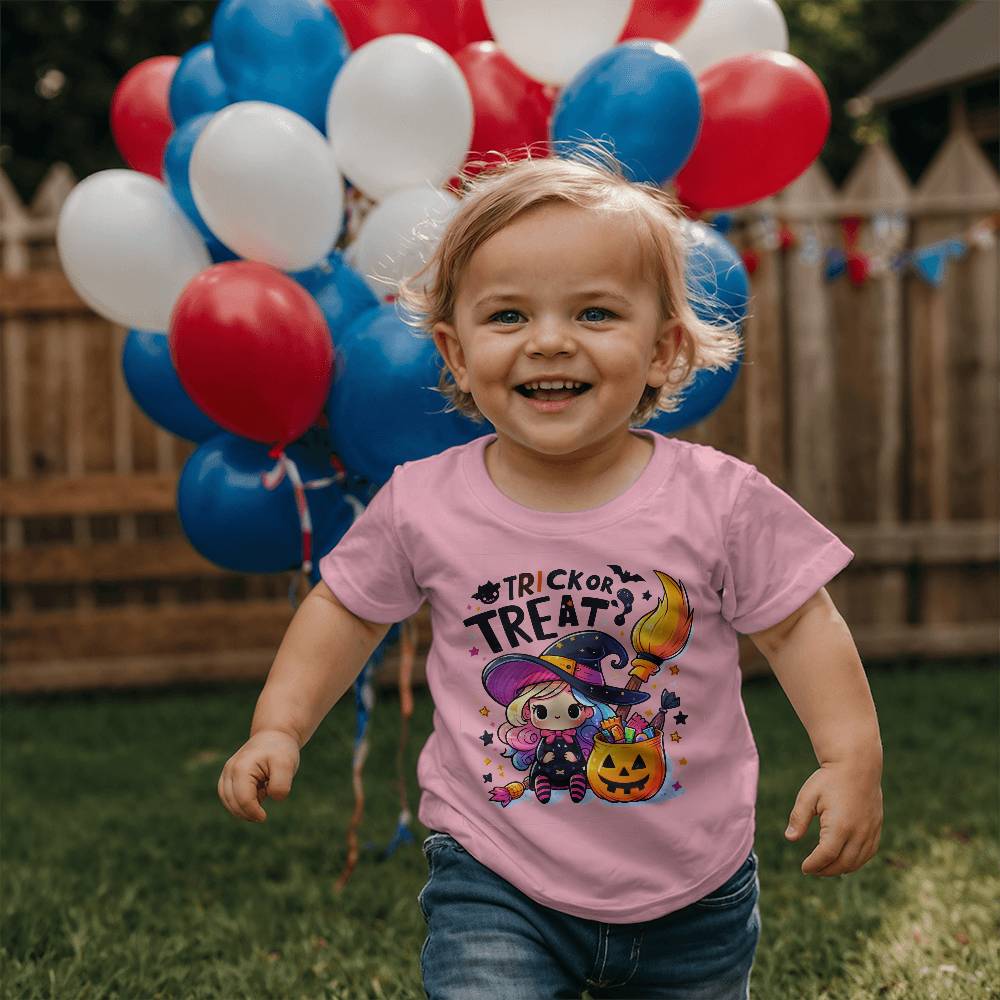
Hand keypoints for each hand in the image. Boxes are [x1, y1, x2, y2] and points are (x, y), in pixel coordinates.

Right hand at [218, 729, 299, 822]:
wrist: (275, 735)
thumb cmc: (281, 750)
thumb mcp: (287, 765)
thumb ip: (281, 784)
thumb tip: (273, 798)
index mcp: (242, 768)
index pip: (243, 800)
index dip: (254, 813)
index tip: (264, 816)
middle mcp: (230, 770)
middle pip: (233, 803)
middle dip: (247, 813)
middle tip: (262, 814)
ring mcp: (227, 772)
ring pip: (228, 801)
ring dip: (242, 809)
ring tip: (259, 800)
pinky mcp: (228, 775)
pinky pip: (227, 796)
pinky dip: (238, 802)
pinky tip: (254, 797)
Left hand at [784, 758, 882, 875]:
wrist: (857, 765)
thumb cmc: (828, 779)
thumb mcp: (808, 795)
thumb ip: (798, 818)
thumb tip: (790, 838)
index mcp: (840, 825)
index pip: (826, 855)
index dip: (814, 865)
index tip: (804, 868)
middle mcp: (859, 832)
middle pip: (843, 863)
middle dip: (826, 871)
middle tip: (812, 870)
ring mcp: (870, 831)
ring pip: (857, 861)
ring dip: (841, 869)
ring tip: (825, 868)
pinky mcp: (877, 828)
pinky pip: (869, 853)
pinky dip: (856, 861)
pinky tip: (844, 861)